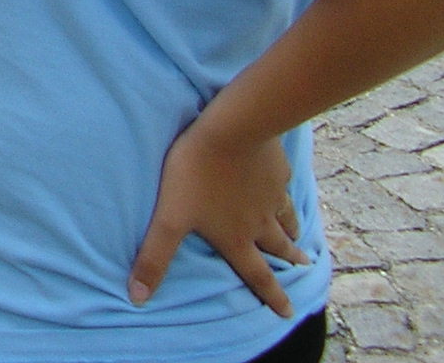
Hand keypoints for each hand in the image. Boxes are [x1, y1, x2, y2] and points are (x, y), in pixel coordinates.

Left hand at [128, 117, 307, 318]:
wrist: (232, 130)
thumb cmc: (196, 173)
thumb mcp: (169, 218)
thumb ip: (155, 257)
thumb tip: (138, 298)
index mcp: (237, 237)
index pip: (257, 275)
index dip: (273, 296)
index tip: (289, 313)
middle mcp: (261, 221)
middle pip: (280, 246)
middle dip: (291, 260)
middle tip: (304, 267)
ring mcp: (272, 193)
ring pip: (286, 217)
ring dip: (293, 229)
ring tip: (298, 236)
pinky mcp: (277, 168)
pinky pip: (283, 185)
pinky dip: (285, 192)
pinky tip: (282, 185)